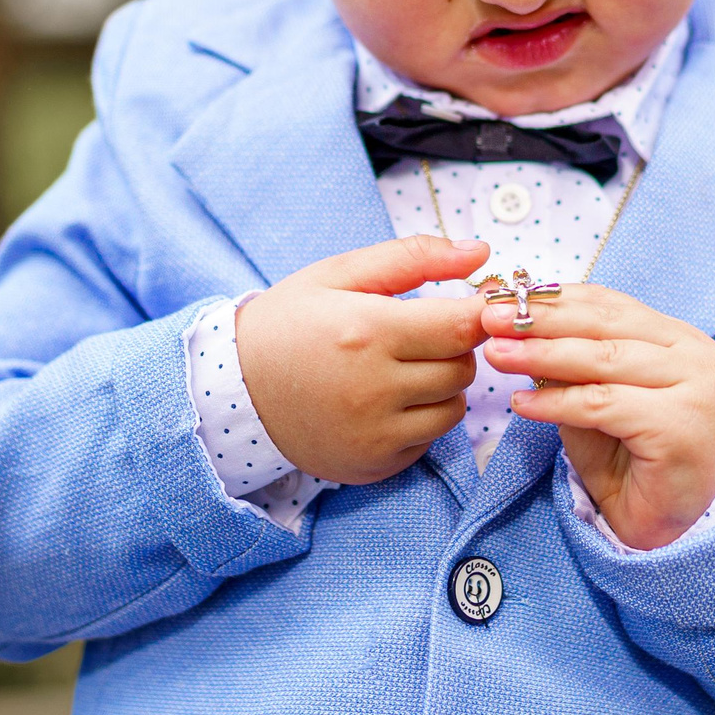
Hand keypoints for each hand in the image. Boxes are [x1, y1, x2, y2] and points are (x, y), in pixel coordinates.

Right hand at [236, 236, 489, 484]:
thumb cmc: (288, 323)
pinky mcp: (374, 463)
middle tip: (420, 334)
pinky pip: (429, 439)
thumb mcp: (338, 274)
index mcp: (367, 332)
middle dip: (454, 347)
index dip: (479, 313)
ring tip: (402, 367)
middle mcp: (373, 388)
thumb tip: (479, 252)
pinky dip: (421, 418)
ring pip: (454, 407)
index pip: (462, 326)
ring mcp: (374, 433)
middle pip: (463, 367)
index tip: (474, 306)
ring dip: (442, 384)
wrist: (235, 390)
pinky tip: (386, 400)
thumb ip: (412, 257)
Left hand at [480, 284, 714, 550]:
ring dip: (541, 354)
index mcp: (678, 339)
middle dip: (541, 319)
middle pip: (604, 325)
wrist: (664, 529)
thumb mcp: (597, 399)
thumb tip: (516, 323)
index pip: (609, 306)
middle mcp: (696, 356)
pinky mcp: (679, 426)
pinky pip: (602, 405)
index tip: (503, 296)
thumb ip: (572, 363)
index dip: (554, 299)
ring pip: (602, 360)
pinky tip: (522, 403)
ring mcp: (695, 389)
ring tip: (497, 354)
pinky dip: (557, 402)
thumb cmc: (631, 461)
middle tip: (489, 317)